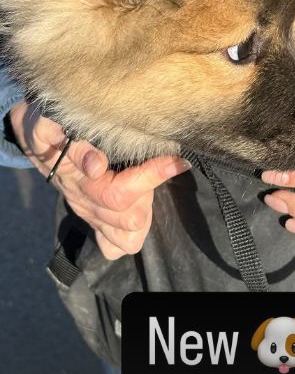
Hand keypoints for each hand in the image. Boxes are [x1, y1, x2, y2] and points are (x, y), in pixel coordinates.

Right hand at [9, 101, 190, 258]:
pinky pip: (116, 247)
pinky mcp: (95, 221)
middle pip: (130, 218)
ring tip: (147, 186)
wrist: (39, 140)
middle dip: (149, 193)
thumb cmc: (50, 128)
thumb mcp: (51, 126)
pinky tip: (138, 207)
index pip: (120, 193)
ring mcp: (90, 216)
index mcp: (79, 182)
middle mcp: (86, 204)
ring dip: (145, 212)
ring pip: (128, 236)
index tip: (177, 160)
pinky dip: (133, 233)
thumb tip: (97, 166)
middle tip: (157, 166)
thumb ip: (73, 145)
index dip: (153, 176)